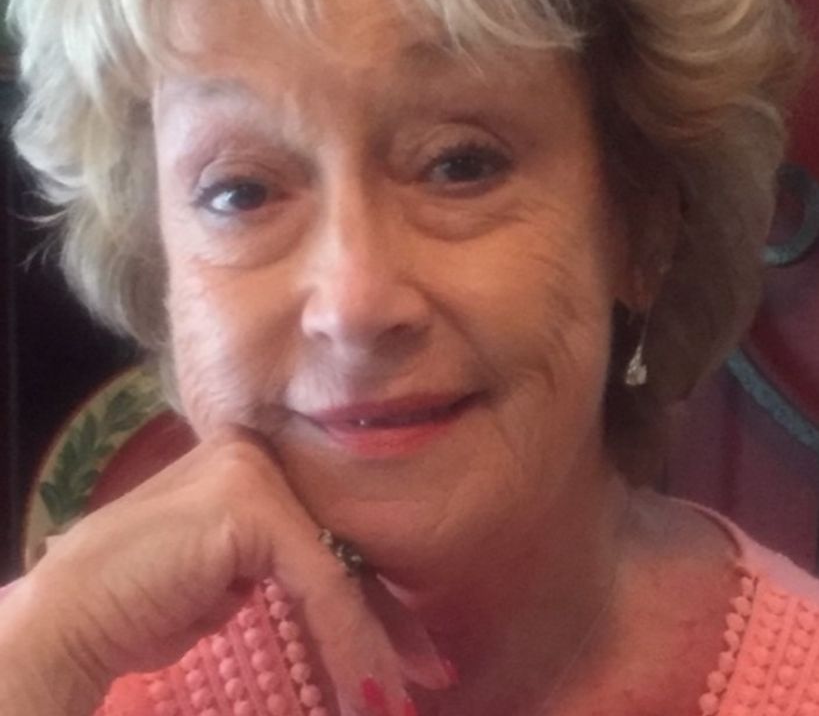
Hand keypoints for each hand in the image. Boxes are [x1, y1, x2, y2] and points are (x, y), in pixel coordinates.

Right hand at [10, 427, 449, 715]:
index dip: (367, 593)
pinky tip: (366, 685)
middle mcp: (258, 451)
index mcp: (253, 460)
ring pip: (335, 567)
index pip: (324, 531)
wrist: (74, 615)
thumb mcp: (229, 579)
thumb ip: (278, 566)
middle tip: (423, 671)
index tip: (405, 650)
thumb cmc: (144, 604)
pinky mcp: (254, 501)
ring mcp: (256, 469)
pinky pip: (320, 581)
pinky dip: (348, 639)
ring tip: (395, 693)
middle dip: (384, 617)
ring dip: (372, 639)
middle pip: (338, 543)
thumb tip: (335, 589)